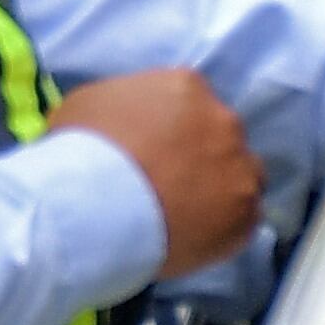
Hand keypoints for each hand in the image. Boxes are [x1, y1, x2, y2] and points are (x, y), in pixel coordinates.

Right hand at [47, 69, 263, 279]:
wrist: (91, 208)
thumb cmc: (79, 151)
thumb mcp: (87, 104)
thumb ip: (121, 106)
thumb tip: (123, 123)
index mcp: (187, 87)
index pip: (191, 103)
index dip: (172, 129)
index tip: (153, 150)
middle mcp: (225, 121)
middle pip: (222, 137)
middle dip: (200, 156)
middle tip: (167, 182)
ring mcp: (241, 169)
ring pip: (241, 177)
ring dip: (219, 189)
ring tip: (184, 213)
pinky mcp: (246, 215)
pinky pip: (242, 220)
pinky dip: (220, 228)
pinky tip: (189, 236)